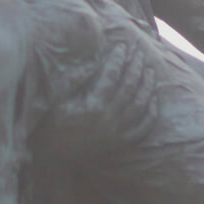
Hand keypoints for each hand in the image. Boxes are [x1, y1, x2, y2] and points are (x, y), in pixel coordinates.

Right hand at [55, 34, 156, 150]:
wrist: (53, 157)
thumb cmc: (51, 125)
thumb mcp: (56, 100)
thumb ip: (73, 80)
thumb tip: (91, 62)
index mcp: (92, 106)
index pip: (111, 76)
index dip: (118, 58)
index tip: (121, 45)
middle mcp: (108, 120)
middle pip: (129, 88)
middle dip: (135, 67)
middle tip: (139, 52)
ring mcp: (116, 134)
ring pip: (140, 106)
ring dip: (147, 86)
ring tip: (149, 70)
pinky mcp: (120, 144)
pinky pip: (142, 129)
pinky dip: (150, 114)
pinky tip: (153, 99)